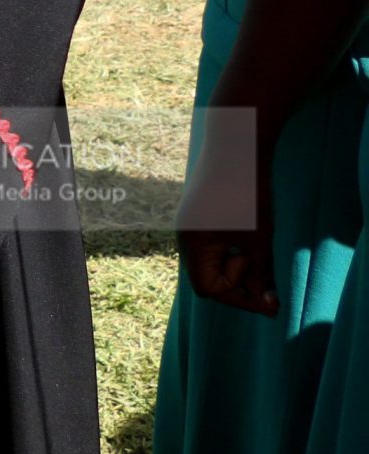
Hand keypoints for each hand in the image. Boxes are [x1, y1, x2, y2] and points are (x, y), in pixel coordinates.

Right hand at [180, 123, 280, 315]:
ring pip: (211, 261)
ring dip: (236, 263)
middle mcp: (184, 238)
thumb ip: (261, 275)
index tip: (266, 289)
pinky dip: (231, 249)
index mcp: (193, 245)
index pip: (209, 290)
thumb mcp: (260, 239)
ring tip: (257, 247)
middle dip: (237, 279)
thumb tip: (268, 309)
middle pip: (207, 278)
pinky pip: (212, 246)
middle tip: (263, 267)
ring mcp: (190, 225)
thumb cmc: (247, 192)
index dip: (239, 296)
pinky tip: (248, 234)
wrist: (235, 144)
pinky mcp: (198, 215)